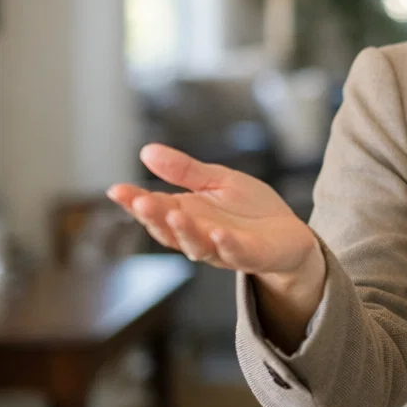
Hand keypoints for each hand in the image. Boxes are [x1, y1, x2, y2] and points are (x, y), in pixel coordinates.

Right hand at [107, 144, 322, 291]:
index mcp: (187, 215)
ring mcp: (223, 248)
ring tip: (175, 214)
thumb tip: (147, 151)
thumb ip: (185, 170)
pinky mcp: (251, 255)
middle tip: (140, 201)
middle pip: (169, 231)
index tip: (116, 189)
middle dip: (153, 217)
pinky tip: (219, 233)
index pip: (155, 210)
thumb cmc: (250, 210)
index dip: (135, 202)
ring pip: (197, 245)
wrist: (290, 235)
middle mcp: (199, 235)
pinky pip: (235, 253)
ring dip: (185, 232)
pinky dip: (226, 245)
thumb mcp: (218, 181)